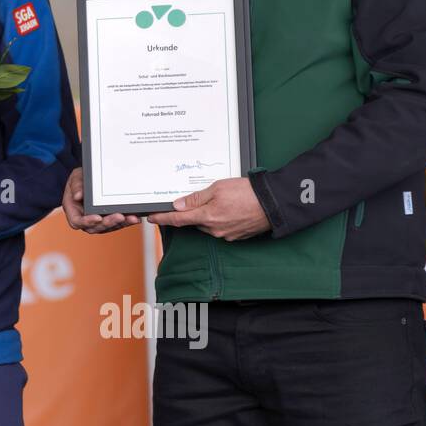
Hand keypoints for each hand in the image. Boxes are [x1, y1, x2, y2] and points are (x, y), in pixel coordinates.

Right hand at [62, 167, 140, 234]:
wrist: (88, 179)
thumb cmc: (80, 179)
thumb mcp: (76, 178)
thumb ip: (76, 186)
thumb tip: (78, 196)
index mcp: (73, 211)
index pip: (77, 221)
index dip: (87, 222)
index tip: (97, 218)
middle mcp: (84, 219)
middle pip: (95, 227)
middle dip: (108, 223)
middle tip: (120, 216)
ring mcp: (96, 221)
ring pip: (108, 228)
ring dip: (120, 224)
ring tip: (132, 218)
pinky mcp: (107, 219)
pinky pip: (116, 224)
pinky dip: (125, 222)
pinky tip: (134, 218)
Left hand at [146, 177, 270, 240]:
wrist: (274, 203)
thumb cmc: (247, 193)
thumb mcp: (218, 188)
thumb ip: (196, 198)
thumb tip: (179, 206)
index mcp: (207, 217)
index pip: (178, 220)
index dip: (162, 218)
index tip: (151, 218)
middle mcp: (215, 230)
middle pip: (194, 222)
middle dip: (194, 211)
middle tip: (206, 197)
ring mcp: (226, 235)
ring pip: (208, 225)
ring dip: (209, 215)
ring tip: (225, 201)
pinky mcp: (236, 237)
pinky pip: (221, 228)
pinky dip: (222, 219)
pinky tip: (232, 209)